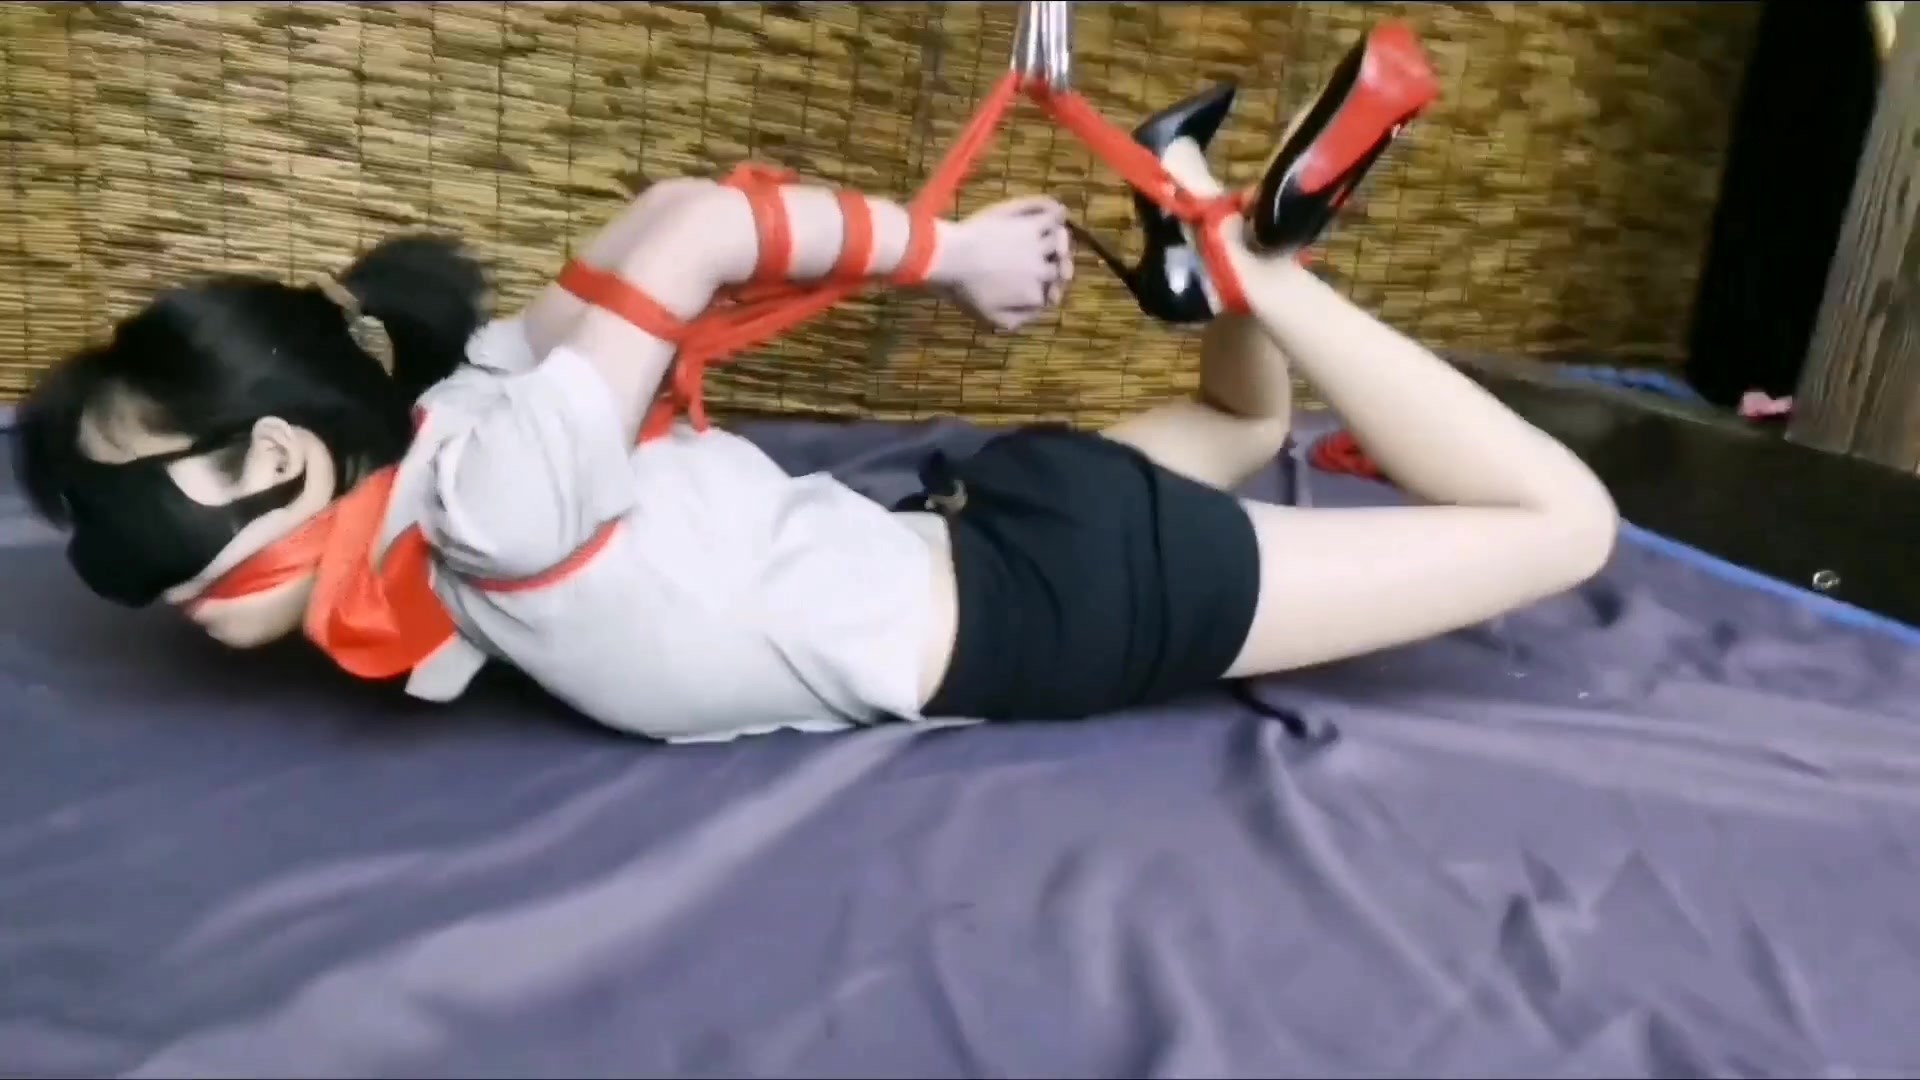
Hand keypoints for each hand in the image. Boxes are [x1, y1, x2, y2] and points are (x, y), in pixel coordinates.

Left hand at [937, 195, 1072, 331]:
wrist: (949, 259)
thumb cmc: (965, 291)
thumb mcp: (992, 318)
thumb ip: (1019, 319)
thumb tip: (1039, 311)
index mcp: (1034, 293)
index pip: (1053, 292)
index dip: (1052, 288)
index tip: (1047, 286)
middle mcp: (1042, 270)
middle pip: (1063, 266)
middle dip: (1062, 266)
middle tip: (1057, 262)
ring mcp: (1038, 245)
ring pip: (1061, 240)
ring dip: (1062, 239)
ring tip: (1057, 235)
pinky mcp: (1029, 223)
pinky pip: (1053, 215)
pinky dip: (1058, 213)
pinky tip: (1057, 212)